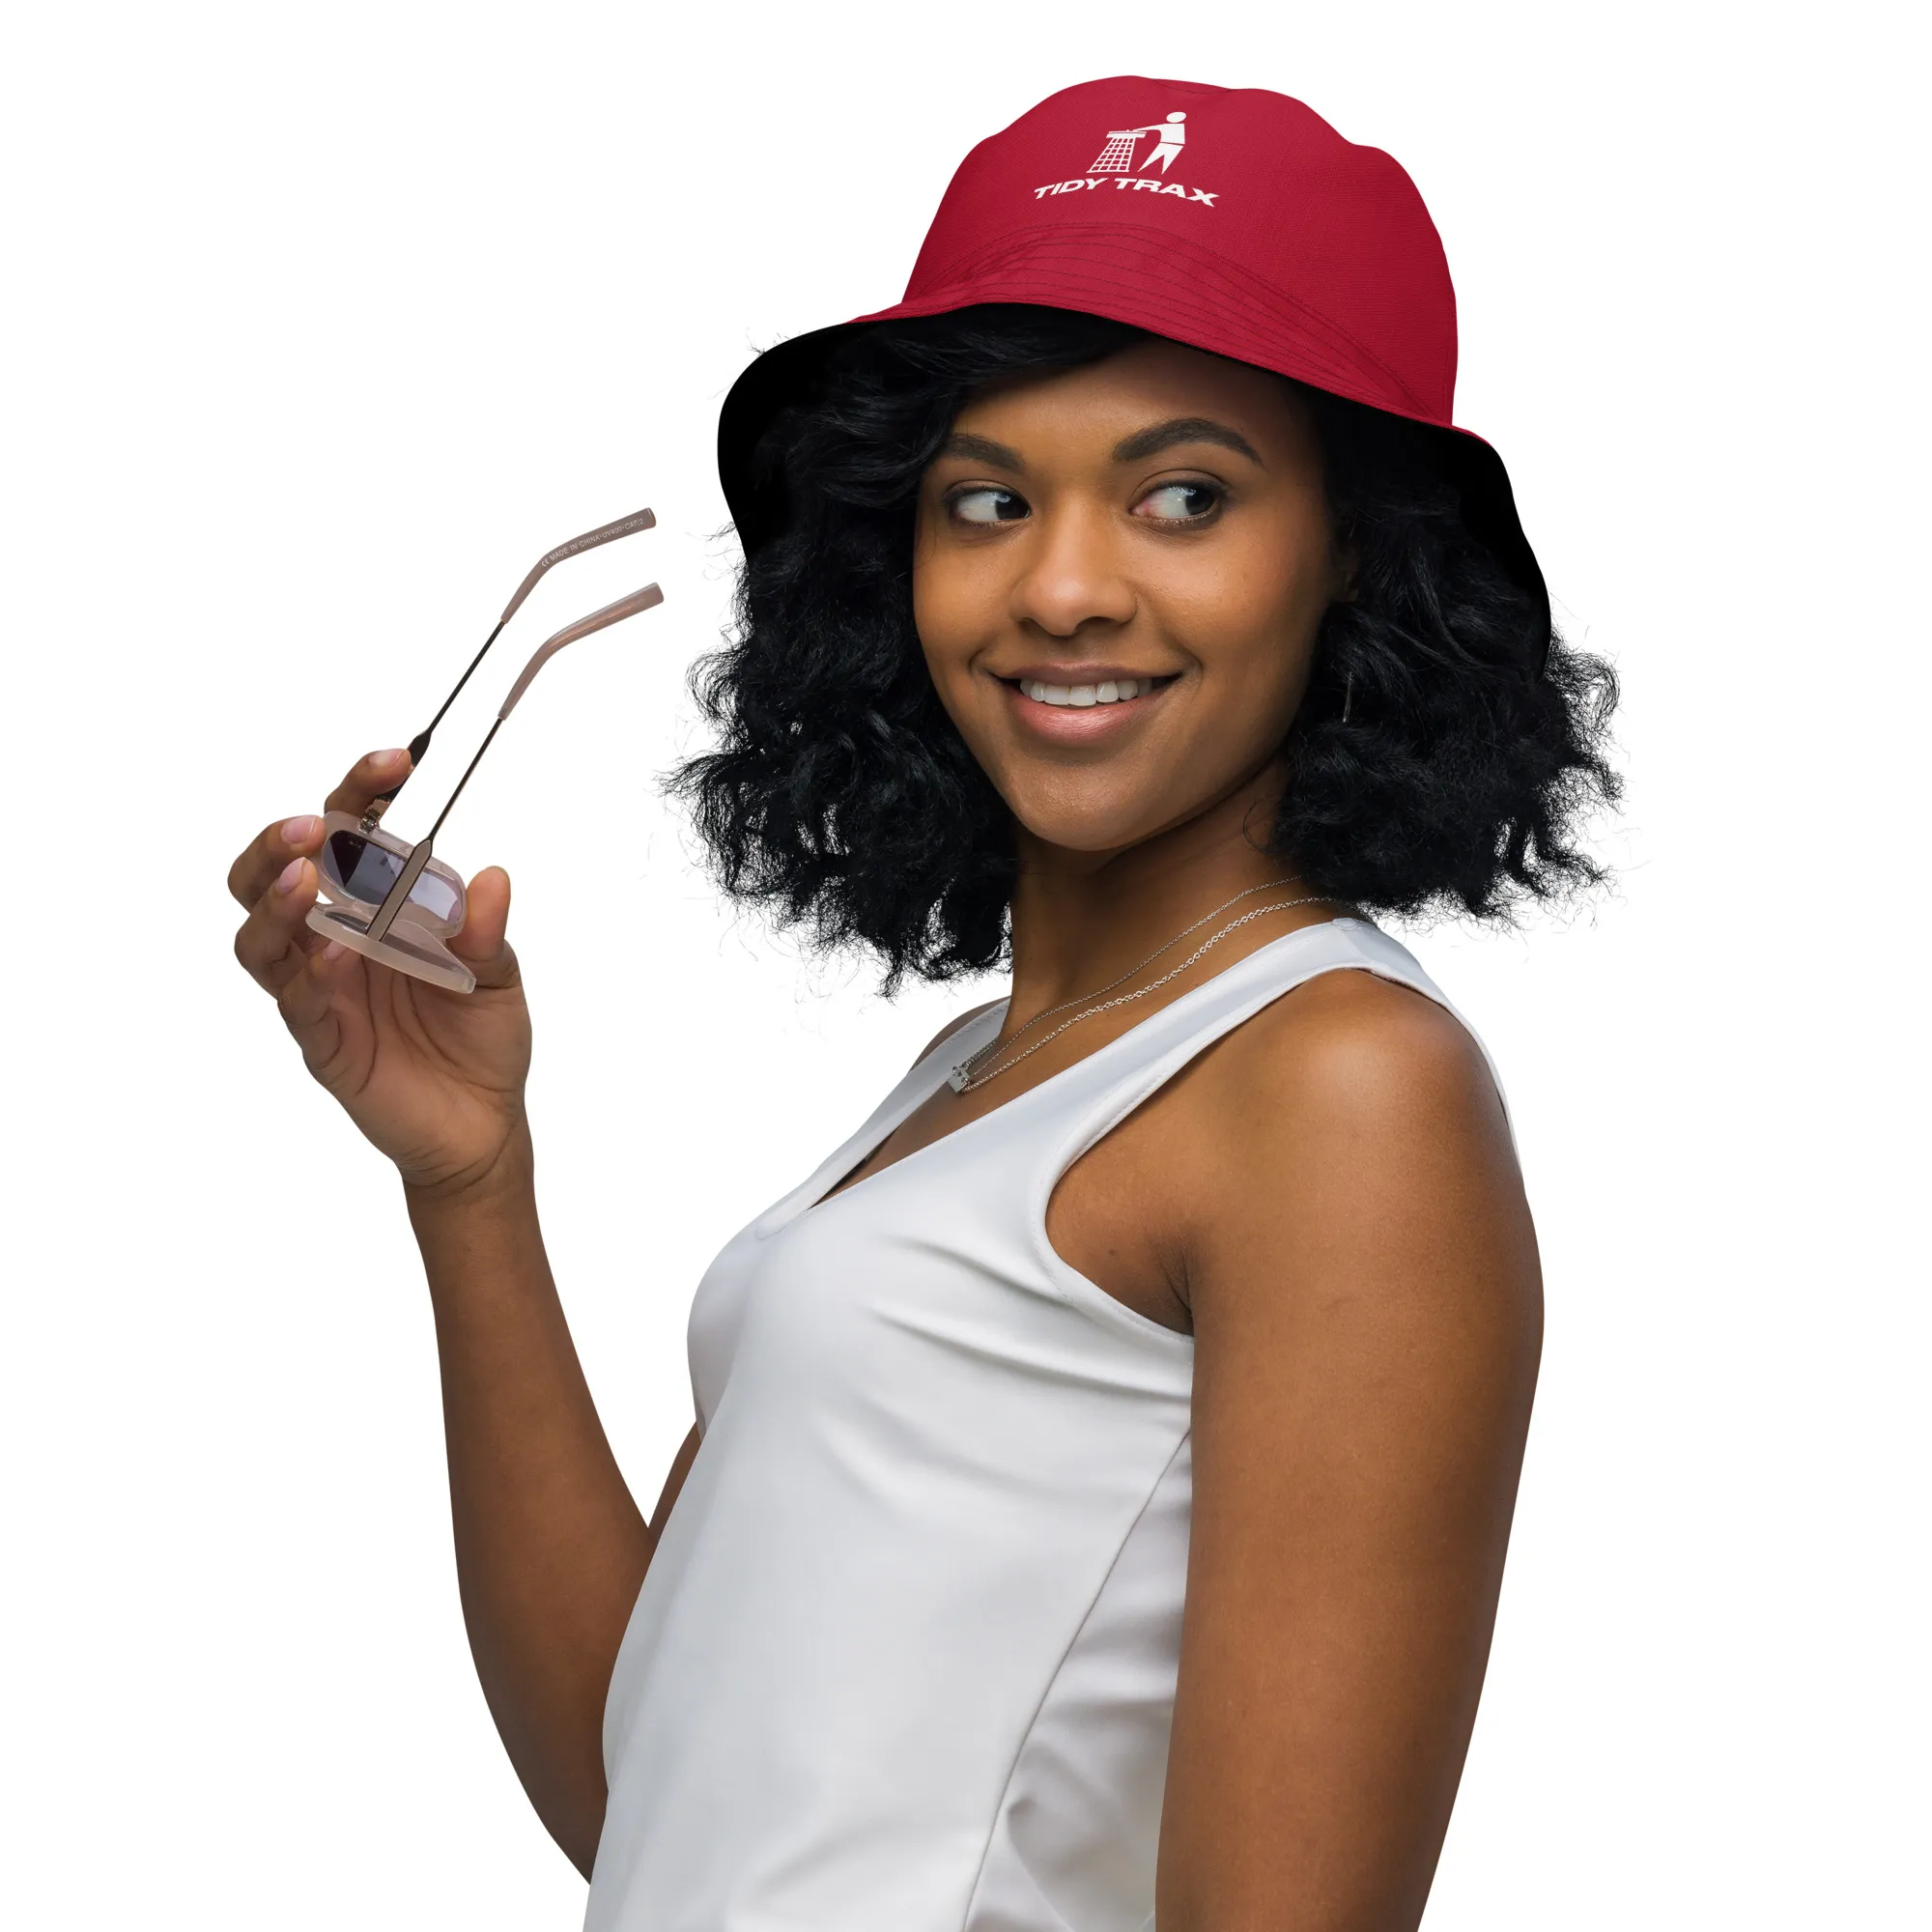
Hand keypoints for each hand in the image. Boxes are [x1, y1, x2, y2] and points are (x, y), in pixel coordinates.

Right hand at [229, 749, 534, 1197]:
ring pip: (260, 938)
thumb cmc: (482, 1040)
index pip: (345, 837)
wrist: (483, 1124)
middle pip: (269, 876)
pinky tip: (336, 954)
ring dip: (275, 902)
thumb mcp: (500, 977)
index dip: (359, 794)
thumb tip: (490, 878)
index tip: (395, 762)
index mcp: (374, 909)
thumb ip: (486, 932)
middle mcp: (334, 941)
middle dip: (277, 842)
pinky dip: (310, 973)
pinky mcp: (322, 1041)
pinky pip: (296, 1002)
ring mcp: (319, 991)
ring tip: (303, 878)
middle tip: (309, 825)